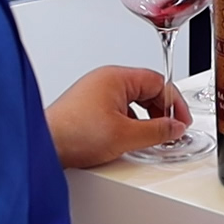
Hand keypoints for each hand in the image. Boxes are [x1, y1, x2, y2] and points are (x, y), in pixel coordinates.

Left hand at [44, 65, 191, 168]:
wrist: (42, 147)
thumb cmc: (73, 134)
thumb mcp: (126, 135)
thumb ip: (157, 131)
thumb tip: (175, 128)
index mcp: (117, 77)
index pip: (158, 82)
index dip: (174, 103)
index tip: (181, 122)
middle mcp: (105, 80)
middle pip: (146, 90)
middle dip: (161, 111)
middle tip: (170, 130)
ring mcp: (94, 93)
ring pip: (132, 101)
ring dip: (145, 118)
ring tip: (151, 138)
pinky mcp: (86, 108)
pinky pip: (117, 110)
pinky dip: (129, 123)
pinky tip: (130, 140)